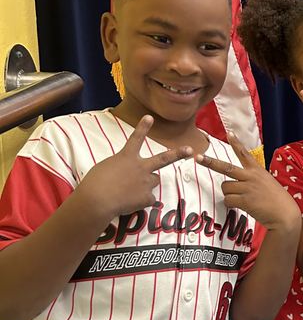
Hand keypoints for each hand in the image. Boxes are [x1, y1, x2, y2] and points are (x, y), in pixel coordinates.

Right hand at [78, 115, 192, 220]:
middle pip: (163, 159)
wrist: (98, 200)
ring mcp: (146, 182)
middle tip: (189, 150)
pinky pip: (148, 199)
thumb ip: (121, 167)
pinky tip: (129, 202)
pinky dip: (141, 201)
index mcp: (126, 157)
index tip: (149, 117)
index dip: (143, 127)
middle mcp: (140, 167)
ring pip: (154, 180)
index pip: (136, 138)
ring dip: (147, 183)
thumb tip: (128, 175)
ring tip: (131, 190)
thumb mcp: (106, 168)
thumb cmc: (95, 183)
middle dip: (178, 154)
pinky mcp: (147, 197)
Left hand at [197, 134, 300, 230]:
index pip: (245, 153)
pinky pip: (228, 200)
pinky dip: (231, 204)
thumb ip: (252, 180)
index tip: (229, 133)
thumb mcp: (267, 183)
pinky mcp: (245, 200)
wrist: (285, 214)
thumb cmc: (277, 201)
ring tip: (242, 199)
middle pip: (225, 167)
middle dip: (209, 162)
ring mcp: (247, 187)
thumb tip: (235, 184)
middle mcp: (251, 176)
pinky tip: (241, 206)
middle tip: (197, 157)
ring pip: (225, 187)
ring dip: (229, 194)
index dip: (236, 143)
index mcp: (257, 170)